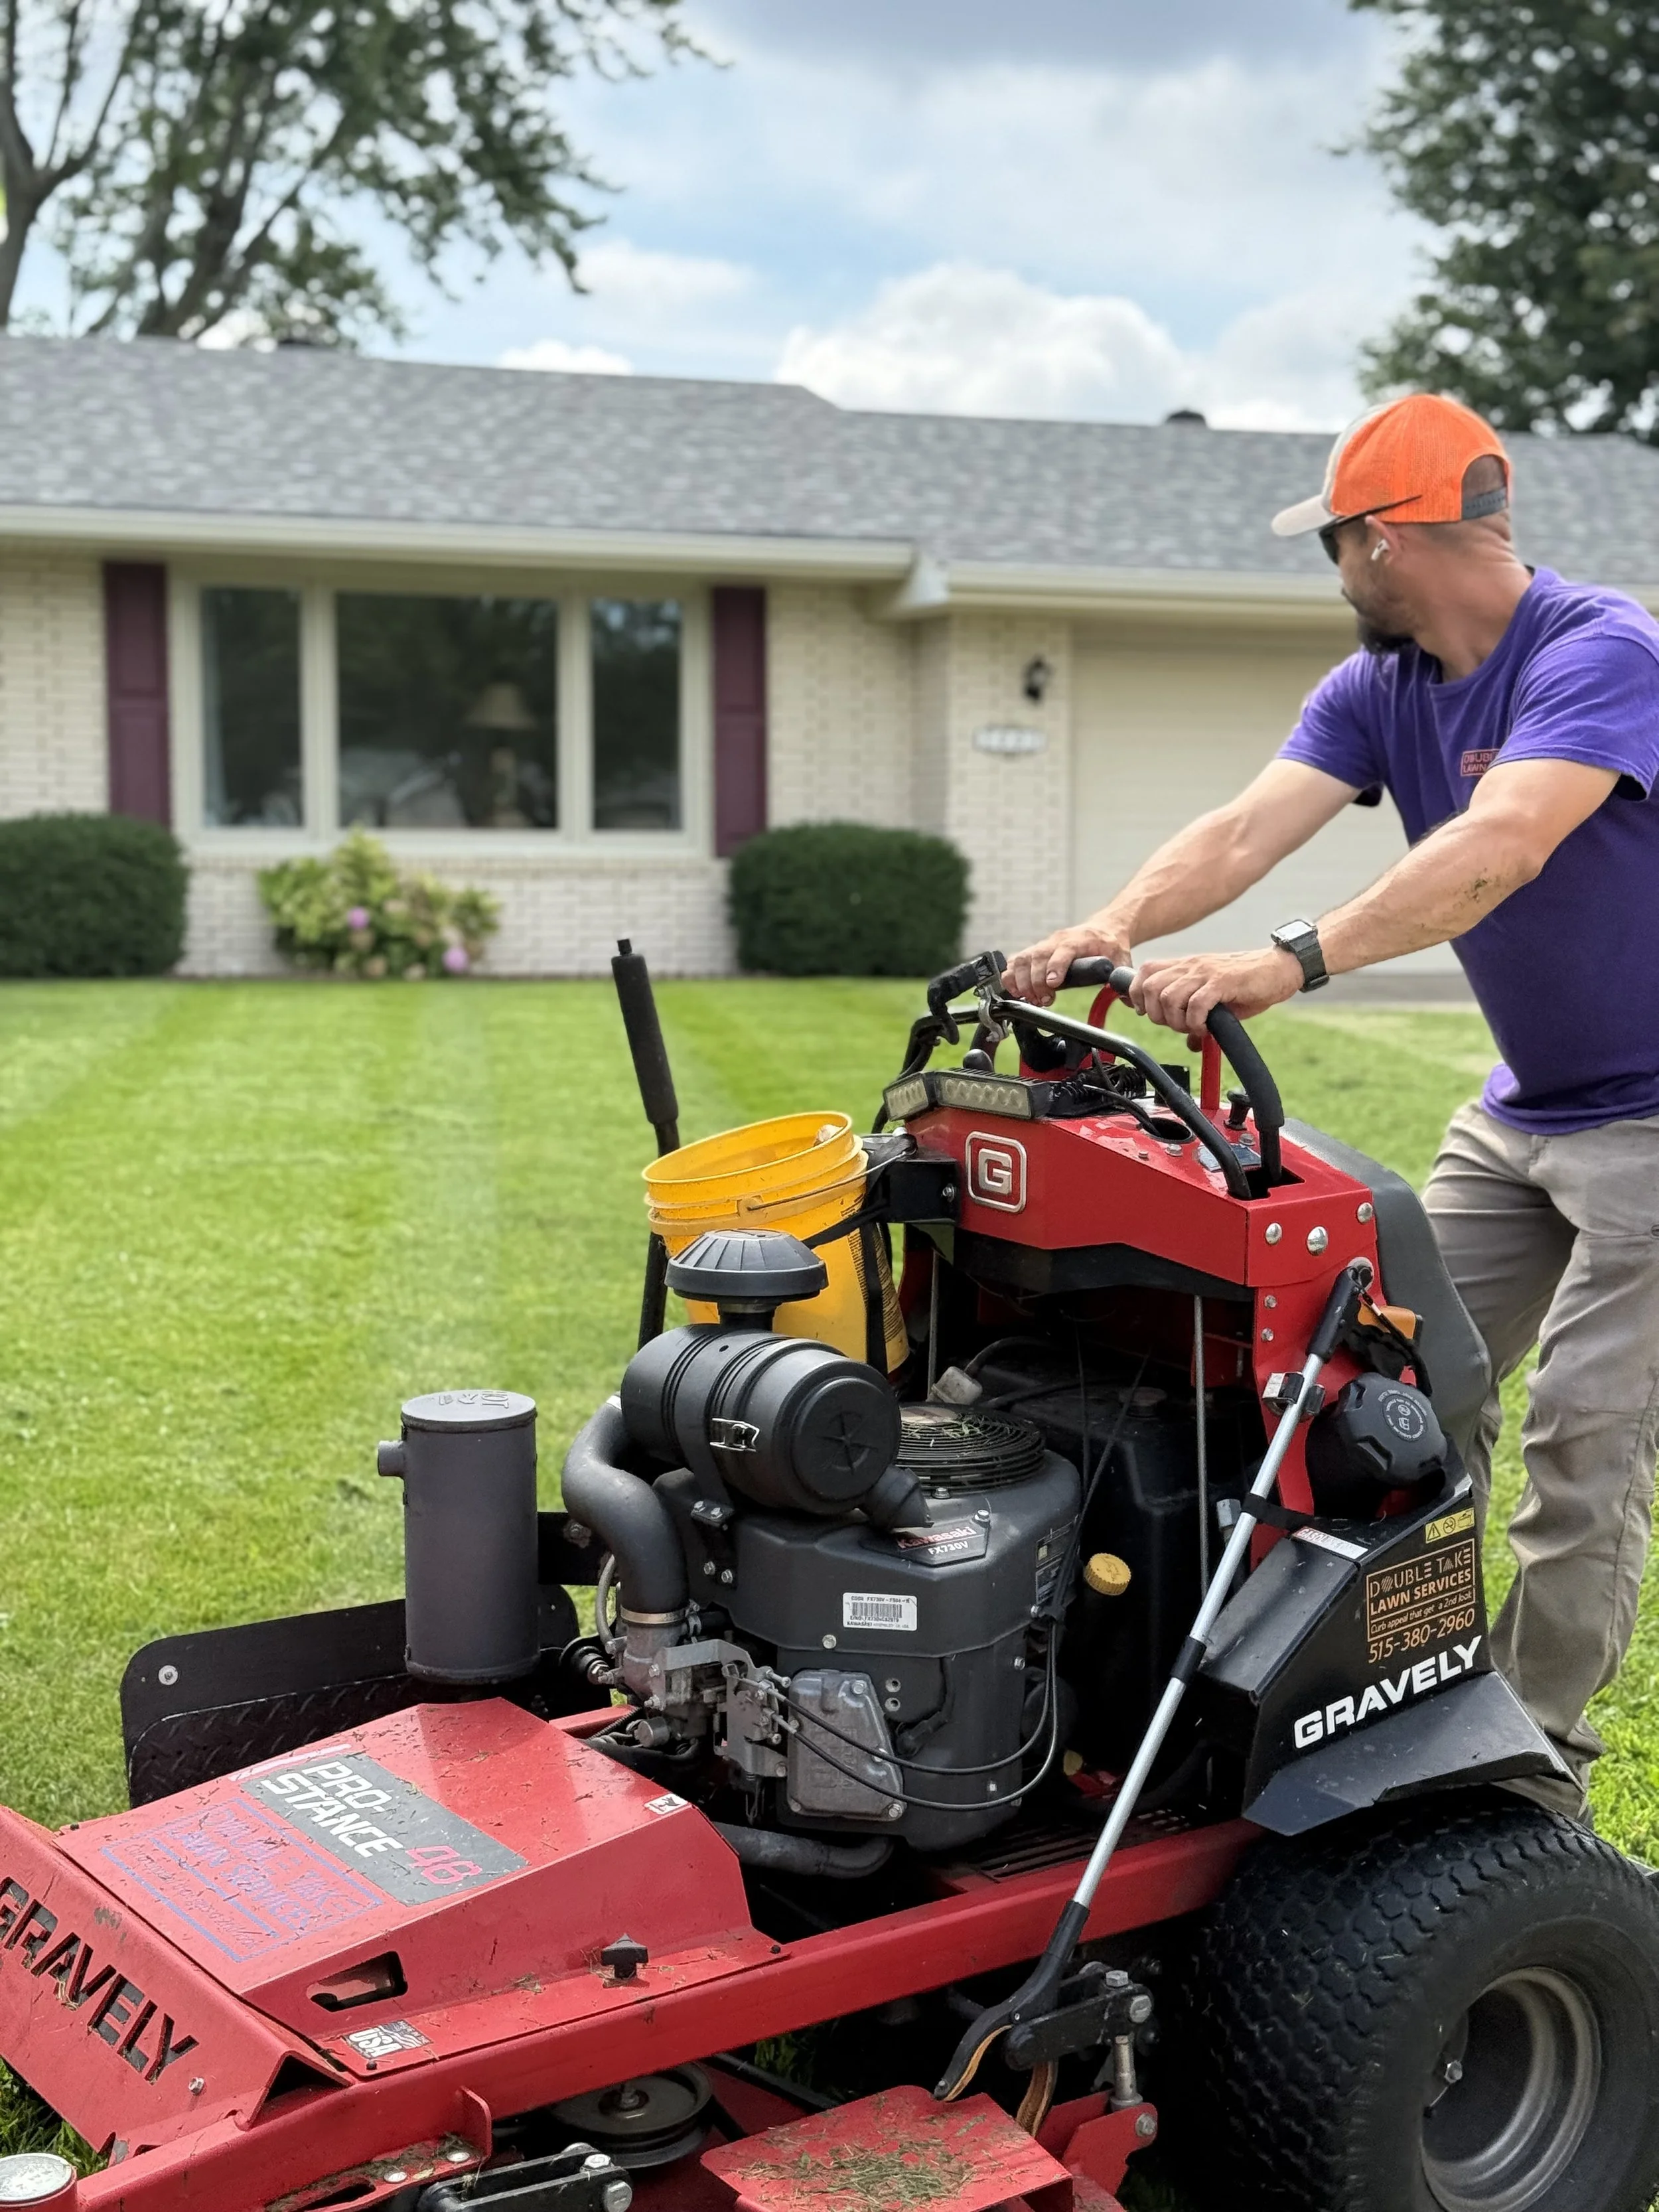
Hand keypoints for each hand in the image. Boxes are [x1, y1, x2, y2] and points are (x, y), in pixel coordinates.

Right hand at [1002, 924, 1130, 1006]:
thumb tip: (1130, 1000)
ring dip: (1020, 981)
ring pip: (1022, 959)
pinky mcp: (1035, 951)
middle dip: (1035, 982)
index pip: (1063, 951)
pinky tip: (1015, 991)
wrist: (1103, 928)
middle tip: (1042, 1000)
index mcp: (1079, 940)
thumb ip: (1123, 978)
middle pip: (1037, 957)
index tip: (1053, 985)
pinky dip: (1010, 977)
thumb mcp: (1122, 958)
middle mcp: (1056, 940)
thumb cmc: (1110, 944)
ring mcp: (1043, 945)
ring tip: (1030, 999)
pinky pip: (1015, 961)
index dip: (1055, 967)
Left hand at [1130, 946, 1303, 1037]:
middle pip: (1150, 988)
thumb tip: (1190, 1043)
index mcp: (1186, 966)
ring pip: (1169, 997)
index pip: (1144, 973)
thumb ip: (1197, 1015)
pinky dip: (1195, 1022)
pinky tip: (1205, 1028)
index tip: (1148, 1013)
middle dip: (1156, 1014)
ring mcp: (1206, 973)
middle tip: (1175, 1025)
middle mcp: (1191, 966)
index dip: (1138, 995)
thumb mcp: (1215, 998)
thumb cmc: (1248, 983)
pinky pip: (1196, 1004)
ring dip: (1176, 1020)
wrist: (1279, 969)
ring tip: (1192, 1028)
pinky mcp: (1223, 982)